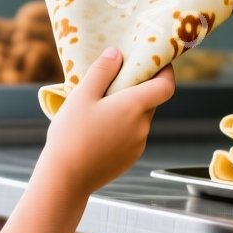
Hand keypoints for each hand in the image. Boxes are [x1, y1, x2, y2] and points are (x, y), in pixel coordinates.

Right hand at [40, 49, 175, 194]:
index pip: (166, 86)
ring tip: (99, 109)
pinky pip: (131, 136)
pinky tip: (98, 130)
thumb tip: (116, 54)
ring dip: (127, 110)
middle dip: (137, 89)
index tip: (156, 62)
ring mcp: (137, 145)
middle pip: (150, 101)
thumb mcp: (82, 96)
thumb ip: (102, 71)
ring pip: (139, 119)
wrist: (66, 179)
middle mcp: (142, 126)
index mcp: (134, 106)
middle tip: (114, 82)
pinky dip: (121, 128)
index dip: (166, 72)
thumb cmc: (72, 134)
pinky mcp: (129, 159)